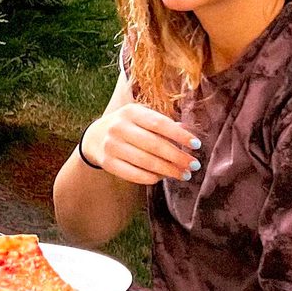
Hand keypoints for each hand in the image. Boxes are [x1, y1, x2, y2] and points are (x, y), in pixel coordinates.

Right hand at [82, 100, 199, 187]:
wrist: (95, 137)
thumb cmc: (128, 126)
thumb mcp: (141, 117)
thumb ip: (162, 123)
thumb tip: (186, 130)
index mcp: (131, 112)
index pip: (159, 123)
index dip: (179, 135)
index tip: (196, 145)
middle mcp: (119, 127)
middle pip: (154, 145)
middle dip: (178, 157)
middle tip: (194, 165)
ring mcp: (112, 146)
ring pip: (146, 162)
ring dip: (169, 171)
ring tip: (184, 175)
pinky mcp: (108, 163)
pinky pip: (134, 174)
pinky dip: (152, 178)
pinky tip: (163, 178)